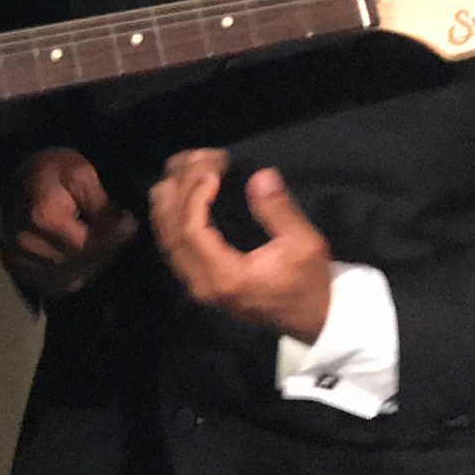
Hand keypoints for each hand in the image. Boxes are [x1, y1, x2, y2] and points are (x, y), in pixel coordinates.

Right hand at [0, 147, 138, 298]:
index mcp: (43, 216)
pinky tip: (81, 257)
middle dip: (105, 252)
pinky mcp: (18, 272)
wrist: (16, 180)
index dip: (113, 239)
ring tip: (99, 244)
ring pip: (71, 279)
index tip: (129, 225)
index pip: (89, 246)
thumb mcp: (80, 173)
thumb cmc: (51, 171)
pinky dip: (74, 275)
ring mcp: (19, 260)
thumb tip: (129, 226)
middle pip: (81, 264)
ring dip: (91, 266)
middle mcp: (27, 243)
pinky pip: (57, 286)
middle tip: (117, 235)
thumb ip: (102, 202)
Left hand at [148, 148, 334, 338]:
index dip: (195, 193)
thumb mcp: (305, 245)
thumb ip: (279, 210)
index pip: (191, 230)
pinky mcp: (196, 277)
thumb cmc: (309, 283)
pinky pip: (170, 240)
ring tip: (189, 163)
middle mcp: (199, 282)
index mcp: (224, 277)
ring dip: (172, 195)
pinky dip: (171, 210)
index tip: (215, 167)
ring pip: (164, 233)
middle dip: (181, 186)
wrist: (311, 319)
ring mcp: (194, 282)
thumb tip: (260, 175)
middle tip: (202, 155)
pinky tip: (183, 186)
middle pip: (170, 228)